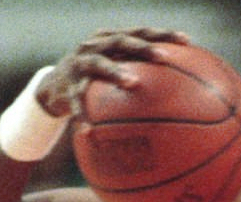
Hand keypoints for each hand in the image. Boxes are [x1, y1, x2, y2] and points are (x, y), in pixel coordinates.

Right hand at [38, 27, 191, 116]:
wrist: (53, 88)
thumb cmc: (97, 81)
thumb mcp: (117, 71)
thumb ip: (144, 76)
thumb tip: (184, 93)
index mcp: (111, 40)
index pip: (140, 32)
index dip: (163, 34)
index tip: (186, 41)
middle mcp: (95, 46)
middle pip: (121, 41)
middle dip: (143, 47)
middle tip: (163, 58)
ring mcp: (79, 64)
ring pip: (98, 65)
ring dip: (115, 72)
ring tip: (132, 83)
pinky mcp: (65, 85)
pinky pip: (76, 101)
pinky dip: (84, 114)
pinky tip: (90, 130)